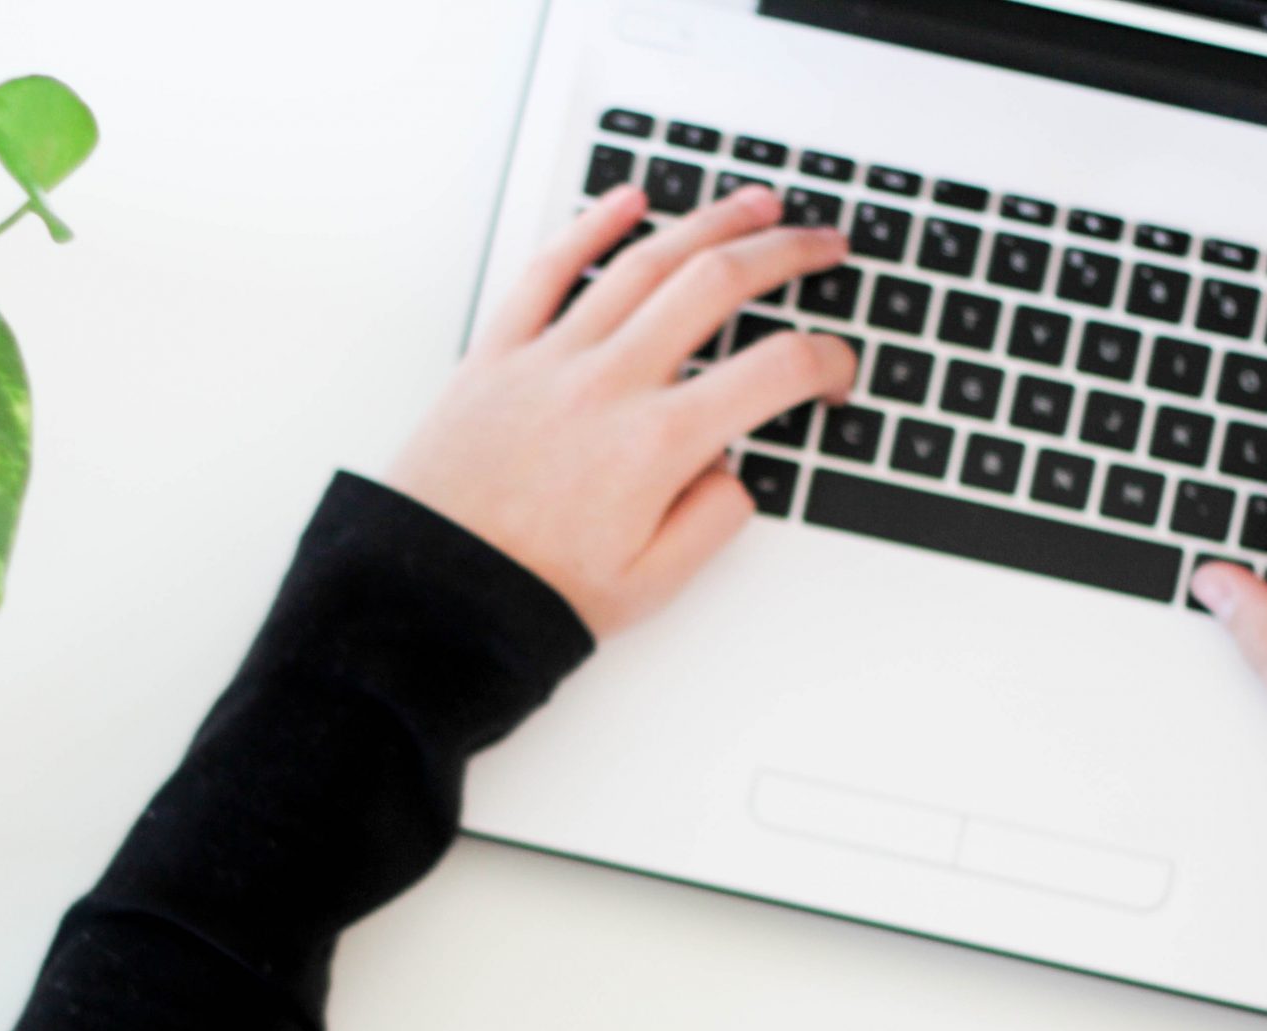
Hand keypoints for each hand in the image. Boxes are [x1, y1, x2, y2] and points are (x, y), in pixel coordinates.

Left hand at [387, 184, 858, 635]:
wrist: (429, 594)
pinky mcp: (497, 354)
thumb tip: (733, 468)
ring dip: (710, 222)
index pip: (775, 371)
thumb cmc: (529, 594)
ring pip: (644, 261)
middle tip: (823, 246)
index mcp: (657, 445)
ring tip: (756, 206)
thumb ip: (712, 521)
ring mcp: (551, 359)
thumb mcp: (650, 586)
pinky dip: (592, 225)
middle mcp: (609, 384)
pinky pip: (549, 268)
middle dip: (787, 254)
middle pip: (719, 284)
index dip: (827, 362)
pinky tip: (627, 200)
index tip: (836, 371)